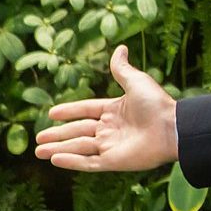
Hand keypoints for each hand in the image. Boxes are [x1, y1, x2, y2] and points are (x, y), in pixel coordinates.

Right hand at [35, 45, 178, 171]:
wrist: (172, 128)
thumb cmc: (157, 104)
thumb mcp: (136, 81)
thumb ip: (122, 69)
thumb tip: (120, 48)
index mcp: (116, 110)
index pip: (86, 110)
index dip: (70, 111)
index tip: (51, 113)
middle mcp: (112, 129)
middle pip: (79, 131)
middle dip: (58, 134)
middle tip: (38, 138)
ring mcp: (112, 146)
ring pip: (79, 147)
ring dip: (59, 148)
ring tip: (38, 151)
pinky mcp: (114, 161)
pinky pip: (88, 162)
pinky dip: (71, 161)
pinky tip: (54, 160)